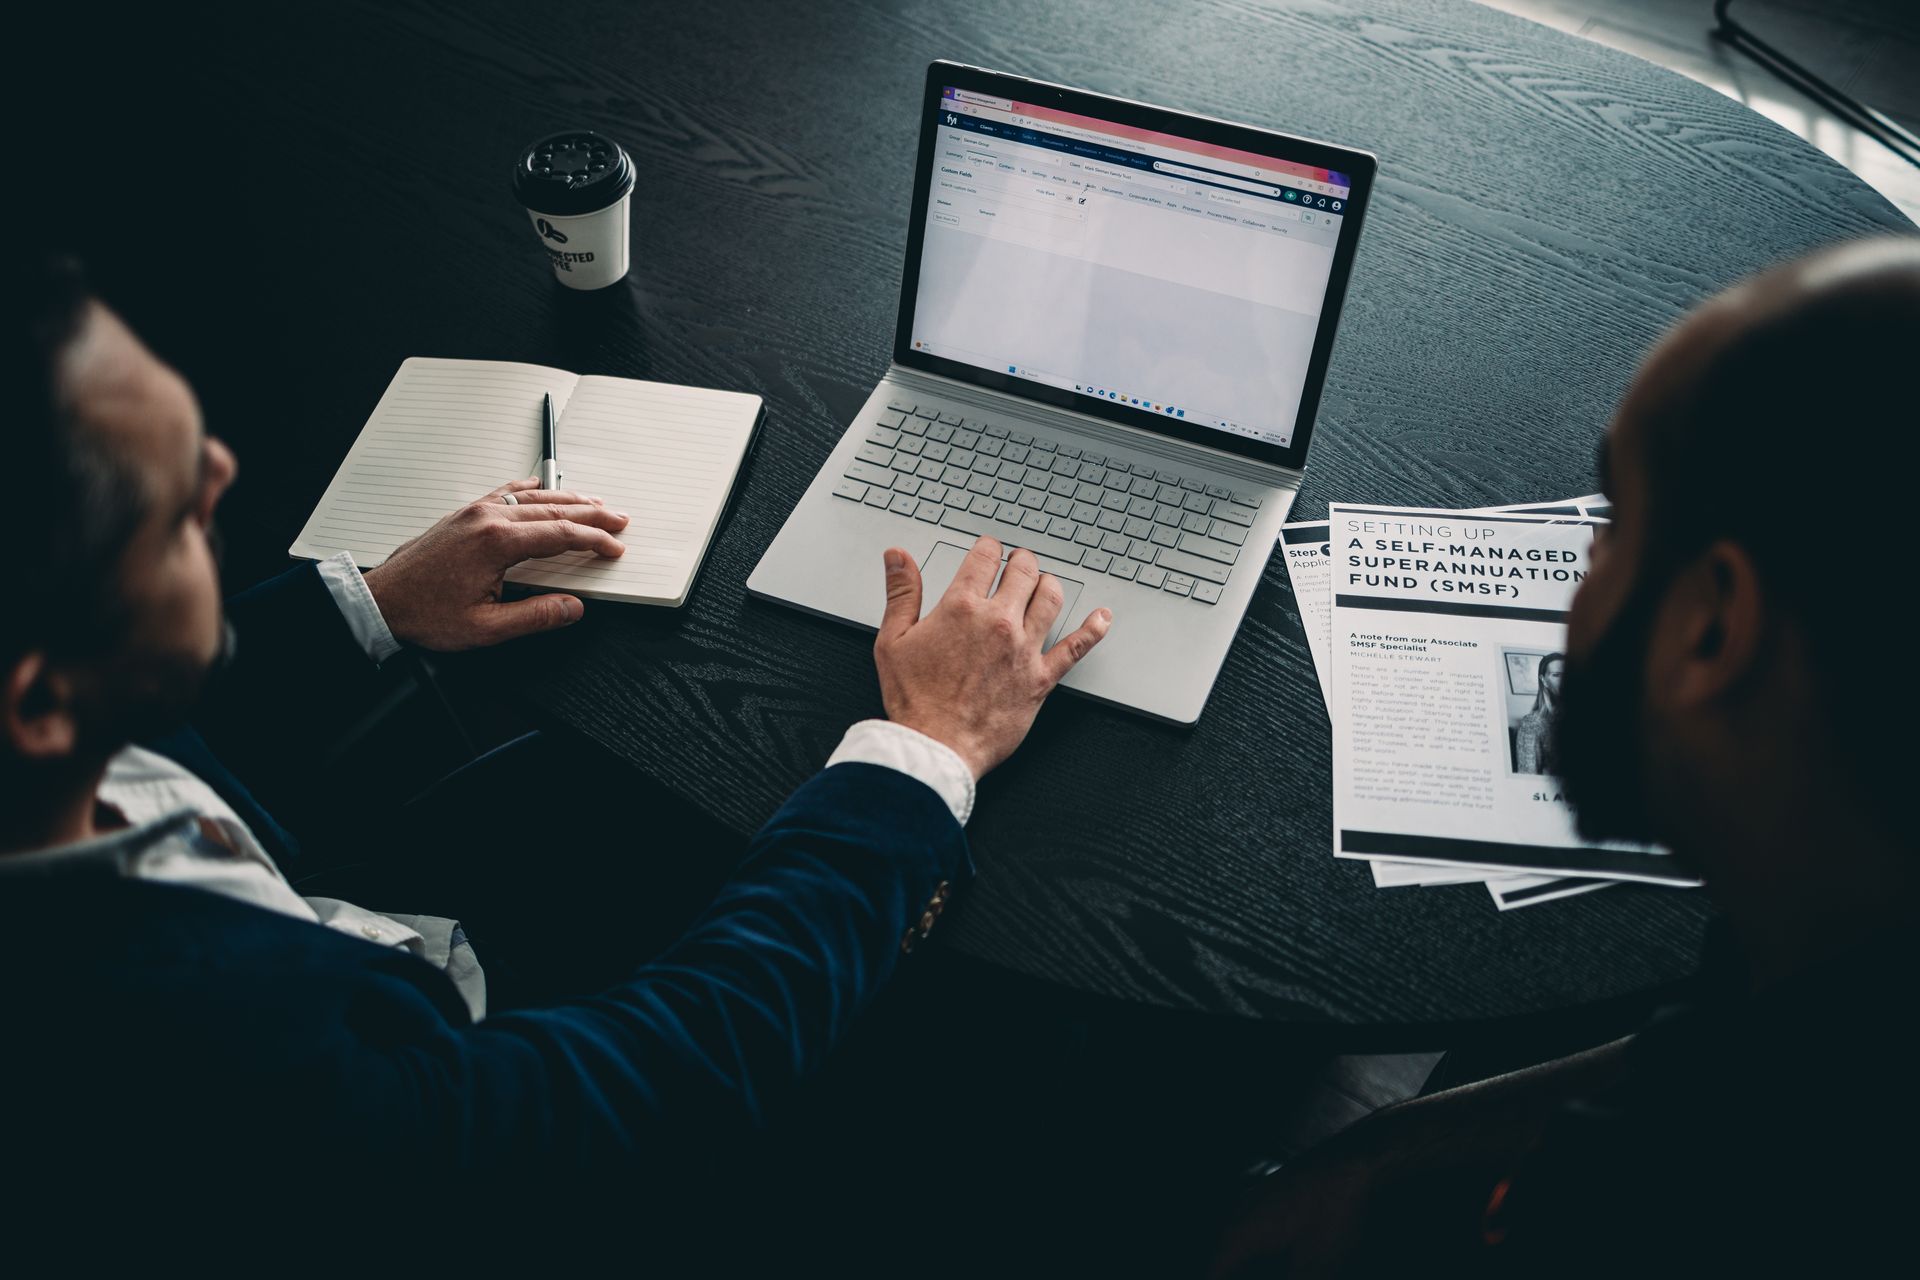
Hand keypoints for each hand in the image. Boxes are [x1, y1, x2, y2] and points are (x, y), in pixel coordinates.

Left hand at [362, 477, 629, 650]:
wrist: (382, 601)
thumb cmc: (425, 613)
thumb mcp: (485, 628)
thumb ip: (534, 616)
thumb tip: (572, 607)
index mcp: (496, 543)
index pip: (560, 534)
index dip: (593, 541)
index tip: (614, 548)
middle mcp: (486, 518)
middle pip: (553, 509)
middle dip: (591, 515)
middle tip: (618, 520)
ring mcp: (474, 512)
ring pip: (532, 496)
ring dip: (568, 499)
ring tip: (595, 504)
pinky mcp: (464, 514)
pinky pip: (506, 492)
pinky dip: (532, 489)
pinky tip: (542, 486)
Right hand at [874, 536, 1111, 778]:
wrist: (936, 745)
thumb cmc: (914, 700)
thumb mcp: (893, 639)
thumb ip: (900, 592)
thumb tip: (898, 557)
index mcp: (962, 607)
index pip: (985, 557)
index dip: (989, 547)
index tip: (989, 548)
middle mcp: (998, 622)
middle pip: (1024, 571)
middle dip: (1021, 561)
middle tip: (1018, 563)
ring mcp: (1024, 649)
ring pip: (1051, 598)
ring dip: (1049, 583)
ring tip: (1044, 583)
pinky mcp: (1041, 678)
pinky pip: (1077, 647)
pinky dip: (1094, 629)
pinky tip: (1102, 617)